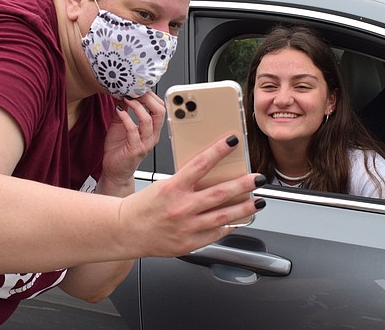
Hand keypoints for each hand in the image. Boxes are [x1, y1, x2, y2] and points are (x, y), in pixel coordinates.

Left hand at [100, 91, 165, 189]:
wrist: (114, 171)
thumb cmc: (119, 150)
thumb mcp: (121, 125)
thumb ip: (123, 110)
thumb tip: (121, 93)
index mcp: (152, 129)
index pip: (160, 108)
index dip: (151, 96)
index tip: (139, 87)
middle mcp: (152, 136)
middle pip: (159, 112)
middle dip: (148, 98)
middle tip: (135, 90)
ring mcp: (145, 143)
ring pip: (149, 120)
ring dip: (137, 107)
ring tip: (127, 98)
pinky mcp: (135, 149)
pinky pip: (133, 130)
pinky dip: (126, 118)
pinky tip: (119, 111)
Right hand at [118, 134, 265, 257]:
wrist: (125, 231)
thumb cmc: (142, 206)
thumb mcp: (162, 185)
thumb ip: (186, 181)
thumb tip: (210, 173)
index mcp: (172, 188)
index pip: (200, 164)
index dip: (219, 151)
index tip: (233, 141)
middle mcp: (181, 208)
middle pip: (219, 193)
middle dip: (243, 185)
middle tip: (257, 178)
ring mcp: (186, 227)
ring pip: (223, 216)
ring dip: (244, 208)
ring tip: (258, 201)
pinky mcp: (189, 243)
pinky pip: (215, 234)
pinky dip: (229, 226)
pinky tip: (238, 220)